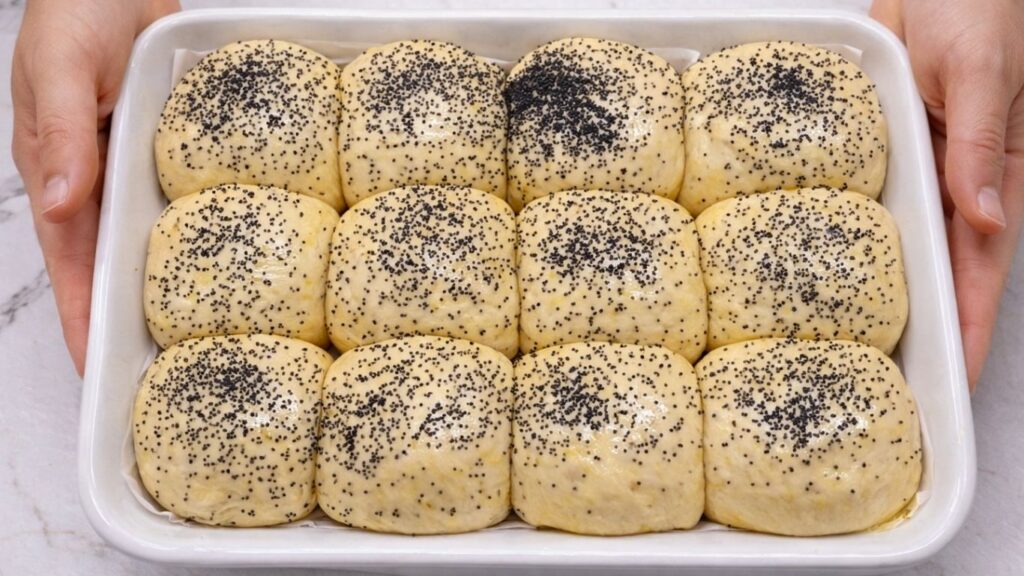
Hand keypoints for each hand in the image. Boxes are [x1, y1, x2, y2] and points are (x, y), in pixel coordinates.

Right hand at [11, 0, 178, 375]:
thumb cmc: (75, 9)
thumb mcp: (63, 65)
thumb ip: (62, 130)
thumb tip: (62, 197)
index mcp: (58, 169)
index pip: (69, 260)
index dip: (80, 316)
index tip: (92, 369)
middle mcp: (96, 178)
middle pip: (111, 264)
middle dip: (124, 321)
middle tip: (150, 375)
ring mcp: (133, 168)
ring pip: (149, 239)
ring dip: (164, 285)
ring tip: (194, 337)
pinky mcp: (168, 152)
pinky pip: (182, 200)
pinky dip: (194, 232)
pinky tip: (226, 260)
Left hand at [871, 0, 1023, 390]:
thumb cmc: (982, 7)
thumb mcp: (984, 74)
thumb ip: (983, 145)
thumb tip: (984, 216)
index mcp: (998, 174)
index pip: (984, 268)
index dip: (973, 327)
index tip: (960, 379)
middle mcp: (958, 183)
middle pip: (943, 272)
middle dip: (930, 333)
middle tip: (904, 387)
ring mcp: (921, 170)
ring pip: (905, 246)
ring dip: (890, 294)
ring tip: (861, 348)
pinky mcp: (886, 152)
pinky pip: (871, 203)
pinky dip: (856, 239)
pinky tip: (827, 271)